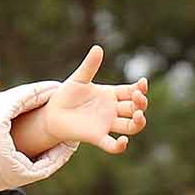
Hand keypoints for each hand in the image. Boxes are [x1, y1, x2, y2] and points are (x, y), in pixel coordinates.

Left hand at [14, 46, 147, 156]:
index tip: (142, 83)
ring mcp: (107, 124)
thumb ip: (89, 66)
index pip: (132, 91)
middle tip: (138, 96)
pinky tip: (123, 141)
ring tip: (138, 115)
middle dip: (141, 103)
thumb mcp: (78, 79)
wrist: (52, 113)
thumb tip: (98, 48)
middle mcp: (113, 110)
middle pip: (135, 108)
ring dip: (139, 122)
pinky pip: (112, 146)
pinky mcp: (97, 137)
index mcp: (111, 94)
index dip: (140, 88)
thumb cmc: (66, 95)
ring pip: (131, 127)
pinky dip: (120, 146)